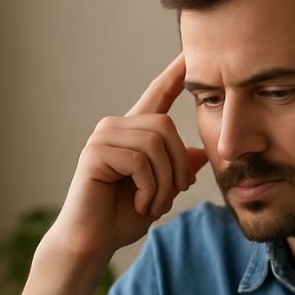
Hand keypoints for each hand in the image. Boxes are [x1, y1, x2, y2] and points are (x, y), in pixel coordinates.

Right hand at [49, 53, 208, 261]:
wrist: (93, 242)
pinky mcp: (95, 153)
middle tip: (173, 196)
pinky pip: (140, 162)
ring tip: (153, 204)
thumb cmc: (122, 218)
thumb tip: (201, 153)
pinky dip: (150, 189)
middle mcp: (116, 127)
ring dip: (164, 183)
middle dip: (178, 167)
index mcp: (133, 132)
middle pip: (166, 127)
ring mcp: (102, 137)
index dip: (175, 74)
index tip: (191, 52)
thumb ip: (178, 170)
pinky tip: (140, 204)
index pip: (158, 94)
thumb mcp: (160, 192)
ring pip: (155, 145)